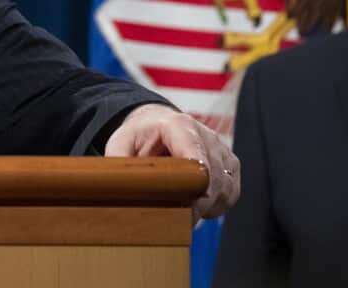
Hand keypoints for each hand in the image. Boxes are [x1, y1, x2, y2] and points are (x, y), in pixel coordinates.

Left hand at [104, 103, 238, 222]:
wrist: (158, 125)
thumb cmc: (140, 136)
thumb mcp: (121, 143)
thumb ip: (119, 163)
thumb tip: (117, 188)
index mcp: (179, 126)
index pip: (195, 154)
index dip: (193, 182)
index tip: (188, 204)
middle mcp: (206, 136)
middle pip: (214, 177)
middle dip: (196, 203)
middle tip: (175, 221)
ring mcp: (222, 151)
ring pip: (225, 188)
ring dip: (206, 207)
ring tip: (180, 211)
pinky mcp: (231, 166)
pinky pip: (231, 194)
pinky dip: (215, 206)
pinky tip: (195, 205)